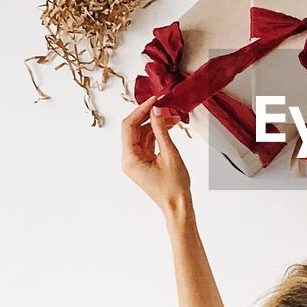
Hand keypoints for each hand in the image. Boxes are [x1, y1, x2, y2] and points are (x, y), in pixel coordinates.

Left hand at [121, 96, 191, 220]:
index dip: (141, 110)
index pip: (129, 126)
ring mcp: (136, 160)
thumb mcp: (170, 154)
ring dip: (156, 124)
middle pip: (134, 129)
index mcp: (129, 159)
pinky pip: (147, 142)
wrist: (178, 206)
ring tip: (173, 117)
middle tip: (164, 104)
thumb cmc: (174, 187)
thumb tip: (157, 110)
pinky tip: (169, 126)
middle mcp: (129, 159)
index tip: (154, 100)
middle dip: (149, 115)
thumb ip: (162, 130)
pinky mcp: (143, 161)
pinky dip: (157, 133)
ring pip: (142, 134)